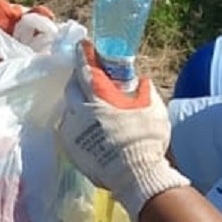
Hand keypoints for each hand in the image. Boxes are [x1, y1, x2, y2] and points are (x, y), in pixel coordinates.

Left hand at [57, 42, 190, 221]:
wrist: (135, 176)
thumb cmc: (146, 140)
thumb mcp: (152, 109)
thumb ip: (143, 92)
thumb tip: (140, 82)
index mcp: (99, 98)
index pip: (86, 68)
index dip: (84, 54)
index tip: (83, 45)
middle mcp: (80, 111)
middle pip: (72, 87)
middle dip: (79, 79)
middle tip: (89, 76)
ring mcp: (72, 129)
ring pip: (70, 108)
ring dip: (79, 103)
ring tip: (93, 105)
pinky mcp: (69, 146)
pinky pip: (69, 127)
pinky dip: (77, 122)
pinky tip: (89, 126)